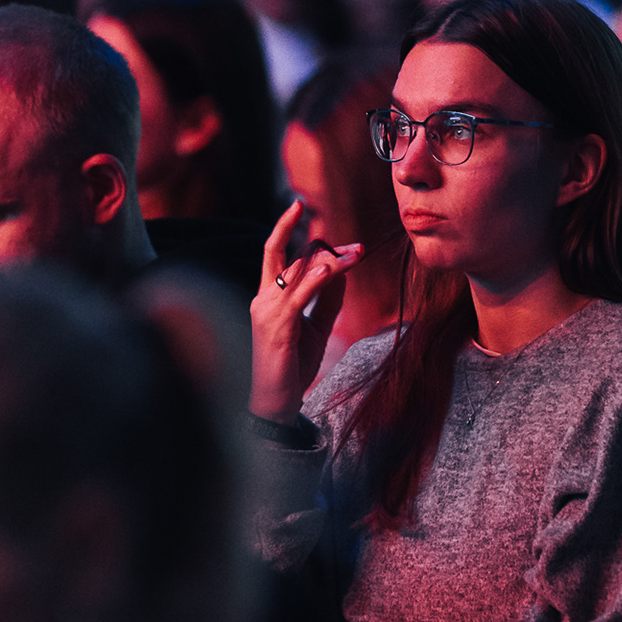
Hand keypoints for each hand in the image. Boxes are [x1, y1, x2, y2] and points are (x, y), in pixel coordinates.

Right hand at [249, 201, 362, 424]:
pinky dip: (316, 279)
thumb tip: (341, 271)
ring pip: (295, 270)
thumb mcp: (316, 327)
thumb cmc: (292, 366)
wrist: (275, 402)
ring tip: (358, 252)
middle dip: (302, 231)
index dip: (312, 242)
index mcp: (268, 296)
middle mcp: (263, 298)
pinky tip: (333, 268)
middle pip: (278, 250)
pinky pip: (298, 296)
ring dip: (329, 258)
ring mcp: (267, 311)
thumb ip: (327, 300)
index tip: (348, 244)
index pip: (283, 255)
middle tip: (326, 218)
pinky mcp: (277, 327)